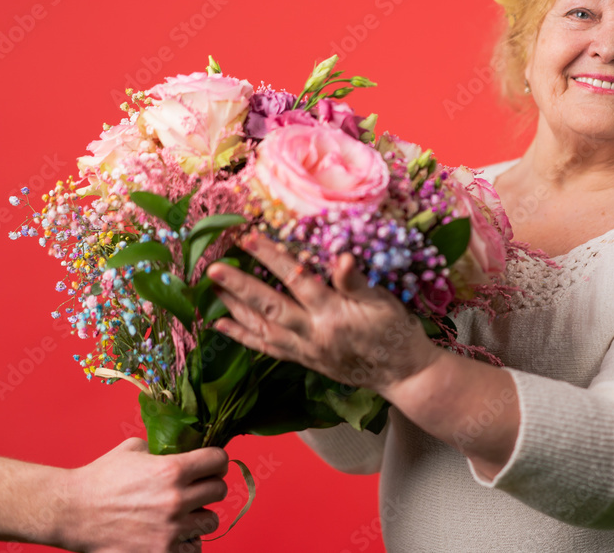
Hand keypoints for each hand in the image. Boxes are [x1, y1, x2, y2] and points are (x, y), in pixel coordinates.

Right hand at [60, 438, 227, 552]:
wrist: (71, 512)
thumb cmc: (100, 479)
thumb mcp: (134, 449)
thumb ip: (163, 447)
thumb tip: (182, 446)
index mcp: (172, 470)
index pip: (219, 460)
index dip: (217, 460)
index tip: (211, 465)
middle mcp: (176, 500)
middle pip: (220, 490)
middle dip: (211, 486)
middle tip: (199, 488)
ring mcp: (171, 530)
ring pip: (212, 521)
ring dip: (201, 515)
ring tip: (186, 513)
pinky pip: (194, 548)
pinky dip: (189, 541)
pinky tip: (177, 534)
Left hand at [206, 231, 438, 394]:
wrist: (403, 374)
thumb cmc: (397, 333)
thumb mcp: (384, 302)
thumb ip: (357, 282)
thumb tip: (341, 257)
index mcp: (332, 314)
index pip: (296, 280)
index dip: (271, 257)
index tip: (247, 238)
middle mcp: (313, 334)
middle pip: (269, 306)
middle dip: (238, 286)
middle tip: (212, 269)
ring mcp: (305, 350)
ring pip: (262, 329)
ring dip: (234, 310)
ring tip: (210, 291)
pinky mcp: (304, 361)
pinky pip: (267, 348)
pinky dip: (243, 337)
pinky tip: (223, 326)